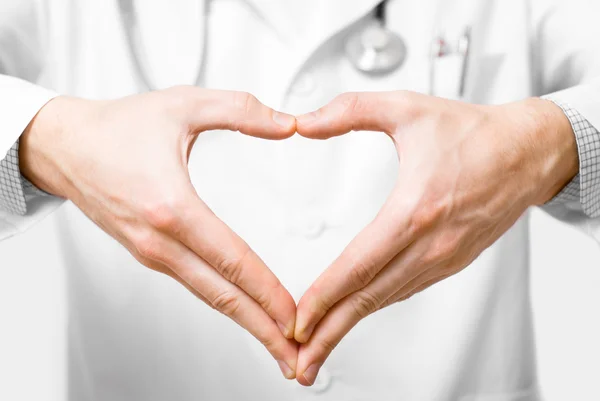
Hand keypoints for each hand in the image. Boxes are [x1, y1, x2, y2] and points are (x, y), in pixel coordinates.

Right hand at [20, 86, 298, 378]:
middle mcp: (159, 242)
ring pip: (209, 296)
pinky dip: (224, 303)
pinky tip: (243, 310)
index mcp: (171, 207)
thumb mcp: (183, 104)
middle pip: (222, 296)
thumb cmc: (116, 128)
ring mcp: (152, 253)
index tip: (297, 318)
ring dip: (246, 322)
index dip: (268, 293)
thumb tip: (288, 123)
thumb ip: (241, 110)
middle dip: (263, 329)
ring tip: (278, 343)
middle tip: (297, 357)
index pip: (232, 262)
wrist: (64, 147)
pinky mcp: (149, 255)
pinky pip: (194, 284)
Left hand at [292, 91, 577, 384]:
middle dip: (329, 332)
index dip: (325, 296)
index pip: (360, 265)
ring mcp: (444, 258)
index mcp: (416, 209)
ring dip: (349, 325)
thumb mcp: (406, 108)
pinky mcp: (451, 262)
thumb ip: (349, 111)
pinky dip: (375, 307)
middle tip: (298, 362)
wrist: (528, 152)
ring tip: (318, 348)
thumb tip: (303, 123)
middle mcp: (432, 244)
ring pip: (387, 300)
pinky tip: (355, 314)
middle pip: (370, 298)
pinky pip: (405, 291)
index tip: (298, 320)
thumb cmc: (472, 132)